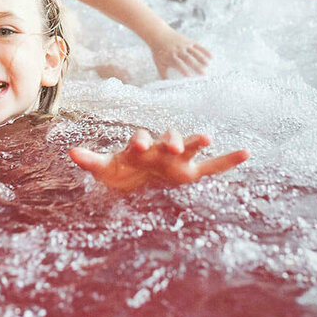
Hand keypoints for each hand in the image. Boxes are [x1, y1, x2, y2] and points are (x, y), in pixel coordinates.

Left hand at [69, 128, 247, 191]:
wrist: (136, 180)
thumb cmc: (121, 171)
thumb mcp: (104, 169)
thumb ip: (91, 160)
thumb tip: (70, 154)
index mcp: (140, 146)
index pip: (141, 139)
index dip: (139, 140)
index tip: (139, 143)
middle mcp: (160, 148)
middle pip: (168, 137)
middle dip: (170, 139)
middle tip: (173, 142)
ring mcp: (178, 159)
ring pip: (190, 147)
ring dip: (195, 141)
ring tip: (206, 136)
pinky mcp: (191, 172)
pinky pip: (213, 167)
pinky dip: (228, 161)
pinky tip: (246, 153)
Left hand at [148, 27, 211, 77]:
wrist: (159, 34)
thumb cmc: (159, 51)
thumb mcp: (158, 63)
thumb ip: (163, 74)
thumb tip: (166, 86)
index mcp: (170, 56)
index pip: (178, 64)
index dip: (184, 70)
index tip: (190, 76)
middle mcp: (178, 50)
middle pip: (188, 59)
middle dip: (196, 66)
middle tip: (204, 74)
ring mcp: (184, 45)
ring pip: (194, 52)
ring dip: (202, 58)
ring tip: (208, 65)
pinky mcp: (189, 41)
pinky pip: (198, 46)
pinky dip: (205, 51)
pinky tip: (211, 57)